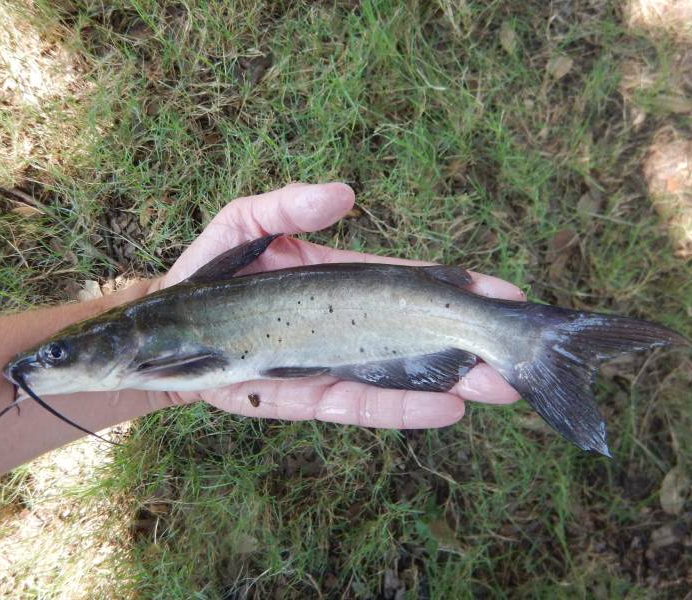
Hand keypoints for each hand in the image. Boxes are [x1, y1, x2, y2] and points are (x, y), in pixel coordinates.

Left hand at [151, 183, 521, 427]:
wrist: (167, 330)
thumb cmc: (207, 271)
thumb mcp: (246, 222)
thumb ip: (289, 207)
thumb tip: (347, 194)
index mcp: (346, 282)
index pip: (413, 284)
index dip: (459, 289)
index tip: (506, 293)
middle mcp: (348, 325)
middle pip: (421, 335)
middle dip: (474, 345)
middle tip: (524, 353)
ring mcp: (332, 364)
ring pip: (403, 376)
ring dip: (454, 381)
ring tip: (503, 388)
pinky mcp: (308, 397)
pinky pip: (361, 405)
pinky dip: (402, 408)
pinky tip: (446, 405)